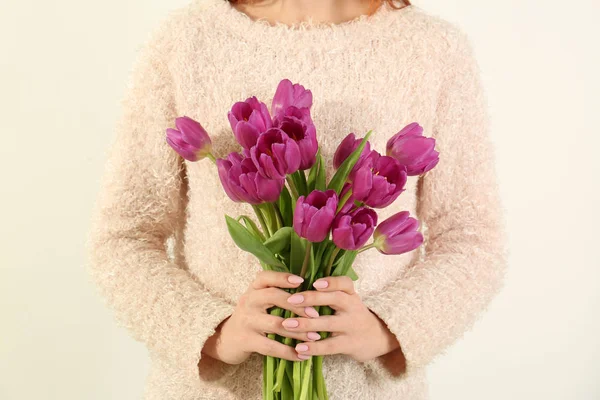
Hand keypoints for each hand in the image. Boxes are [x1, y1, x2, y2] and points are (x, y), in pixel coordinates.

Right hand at [201, 271, 322, 364]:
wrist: (227, 339)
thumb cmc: (252, 317)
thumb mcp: (259, 300)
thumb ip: (277, 293)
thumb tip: (310, 292)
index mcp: (253, 288)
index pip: (266, 277)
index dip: (283, 277)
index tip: (301, 281)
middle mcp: (248, 301)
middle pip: (273, 297)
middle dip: (297, 305)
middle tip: (315, 314)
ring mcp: (246, 321)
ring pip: (276, 324)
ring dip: (299, 331)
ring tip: (315, 336)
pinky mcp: (246, 340)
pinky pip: (271, 346)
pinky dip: (289, 352)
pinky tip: (302, 356)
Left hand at [281, 276, 400, 361]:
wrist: (376, 338)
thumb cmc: (352, 315)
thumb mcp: (347, 301)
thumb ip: (328, 294)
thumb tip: (294, 285)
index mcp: (350, 294)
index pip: (345, 283)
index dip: (331, 282)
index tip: (315, 282)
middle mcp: (353, 307)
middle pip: (335, 299)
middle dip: (312, 298)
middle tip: (291, 300)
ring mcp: (351, 326)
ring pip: (328, 323)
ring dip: (306, 324)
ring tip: (287, 324)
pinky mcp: (349, 344)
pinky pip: (330, 346)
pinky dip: (313, 347)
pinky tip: (298, 347)